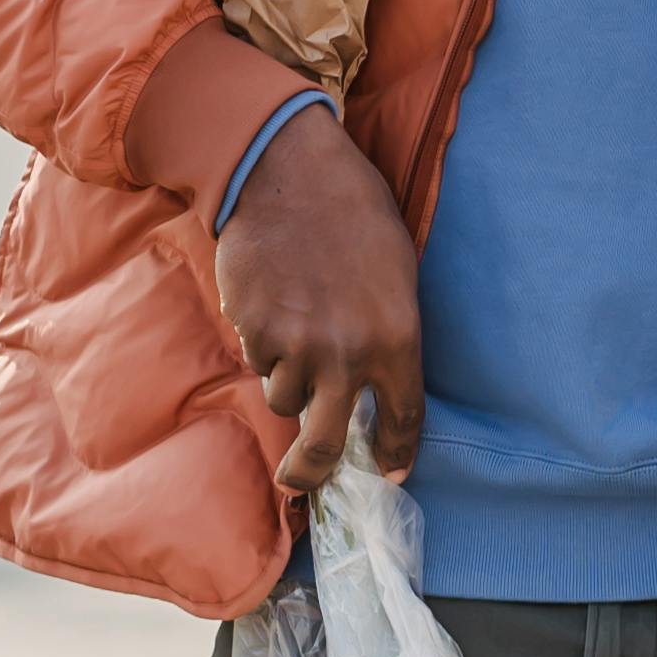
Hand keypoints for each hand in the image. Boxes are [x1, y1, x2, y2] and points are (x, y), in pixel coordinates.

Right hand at [217, 105, 424, 496]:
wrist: (290, 174)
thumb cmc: (355, 216)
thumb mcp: (398, 276)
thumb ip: (390, 337)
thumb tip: (377, 389)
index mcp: (398, 339)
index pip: (403, 419)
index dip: (396, 454)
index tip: (390, 474)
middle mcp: (346, 355)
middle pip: (324, 444)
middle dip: (312, 472)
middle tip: (303, 481)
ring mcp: (295, 346)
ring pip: (283, 398)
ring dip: (287, 380)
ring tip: (296, 327)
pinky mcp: (253, 330)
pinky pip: (257, 360)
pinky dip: (264, 344)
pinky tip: (274, 301)